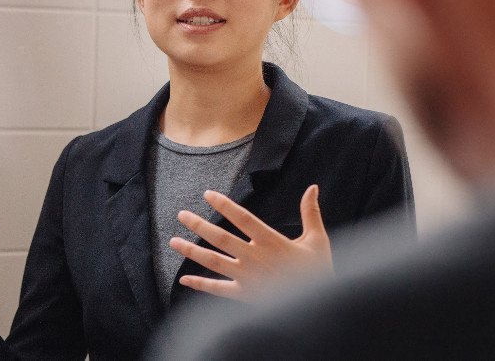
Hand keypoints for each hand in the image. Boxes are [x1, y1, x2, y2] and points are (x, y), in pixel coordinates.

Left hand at [169, 185, 331, 301]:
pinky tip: (184, 279)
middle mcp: (256, 258)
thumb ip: (311, 213)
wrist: (322, 306)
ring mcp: (249, 277)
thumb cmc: (320, 271)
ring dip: (192, 251)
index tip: (207, 194)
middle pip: (221, 238)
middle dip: (199, 225)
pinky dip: (200, 284)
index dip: (224, 205)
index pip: (243, 218)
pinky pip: (219, 289)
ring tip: (173, 242)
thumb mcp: (318, 240)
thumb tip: (312, 187)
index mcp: (272, 241)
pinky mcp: (246, 295)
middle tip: (181, 215)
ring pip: (214, 262)